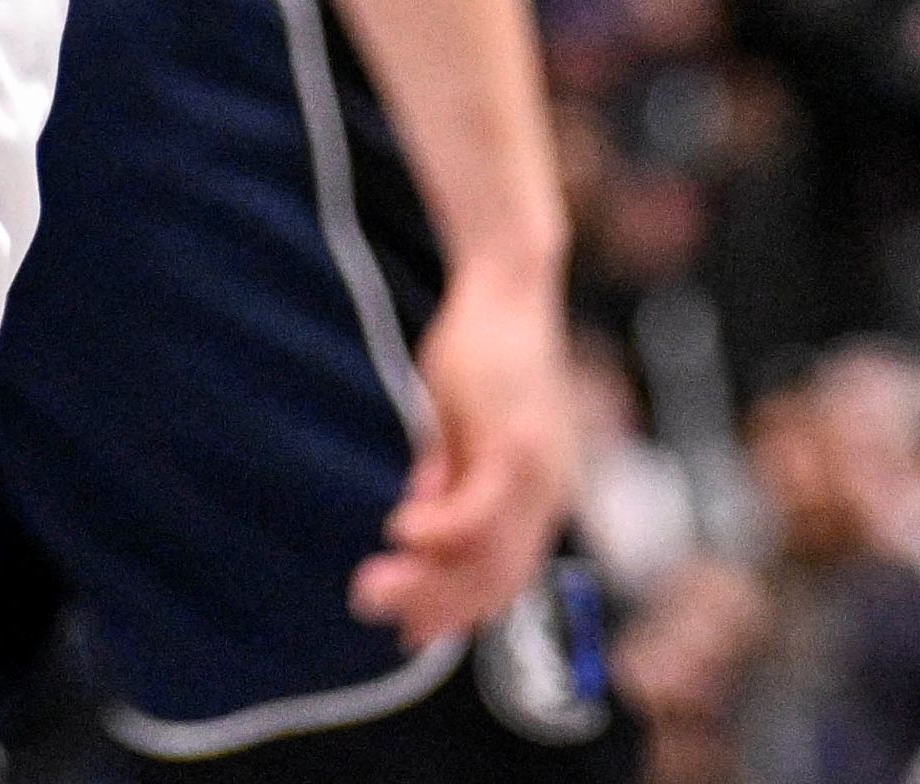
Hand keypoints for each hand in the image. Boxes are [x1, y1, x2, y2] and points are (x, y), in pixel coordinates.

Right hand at [354, 268, 580, 646]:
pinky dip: (438, 530)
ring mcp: (537, 474)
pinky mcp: (515, 445)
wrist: (506, 285)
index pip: (503, 577)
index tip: (407, 634)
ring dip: (426, 580)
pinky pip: (477, 511)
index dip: (457, 612)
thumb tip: (418, 521)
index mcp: (540, 494)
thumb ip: (446, 473)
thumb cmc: (481, 350)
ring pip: (486, 557)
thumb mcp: (458, 425)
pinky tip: (397, 532)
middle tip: (372, 610)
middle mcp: (549, 494)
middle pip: (495, 580)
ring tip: (370, 587)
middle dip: (433, 608)